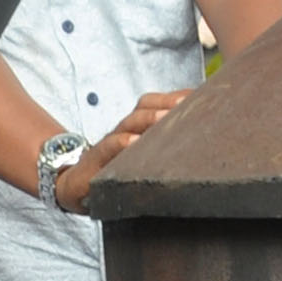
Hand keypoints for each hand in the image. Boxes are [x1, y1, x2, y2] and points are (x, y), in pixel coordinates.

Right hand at [55, 89, 188, 209]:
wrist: (79, 184)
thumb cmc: (117, 169)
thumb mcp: (143, 156)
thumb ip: (164, 146)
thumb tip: (198, 142)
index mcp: (139, 125)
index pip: (159, 103)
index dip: (179, 97)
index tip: (203, 96)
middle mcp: (126, 128)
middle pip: (146, 107)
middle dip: (168, 102)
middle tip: (188, 102)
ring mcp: (111, 142)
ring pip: (130, 124)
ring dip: (148, 118)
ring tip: (165, 117)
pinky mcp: (97, 159)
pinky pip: (109, 147)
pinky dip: (121, 143)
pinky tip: (134, 142)